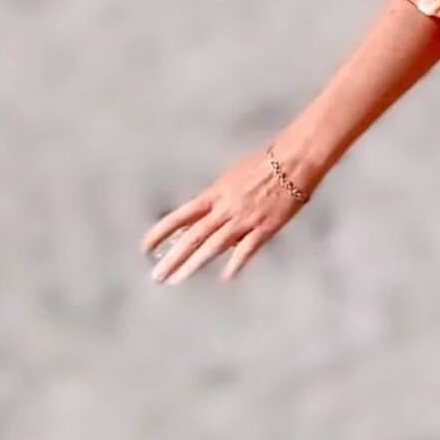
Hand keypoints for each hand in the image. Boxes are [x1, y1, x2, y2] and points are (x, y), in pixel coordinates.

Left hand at [141, 144, 312, 282]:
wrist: (293, 160)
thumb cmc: (265, 163)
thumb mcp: (232, 177)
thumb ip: (217, 199)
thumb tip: (202, 216)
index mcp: (215, 194)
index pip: (180, 216)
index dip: (161, 232)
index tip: (145, 248)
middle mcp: (225, 208)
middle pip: (193, 236)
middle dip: (172, 257)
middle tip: (156, 275)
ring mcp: (245, 219)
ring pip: (214, 246)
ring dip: (193, 264)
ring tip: (177, 279)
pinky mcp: (265, 227)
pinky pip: (248, 249)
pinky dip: (236, 263)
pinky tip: (226, 277)